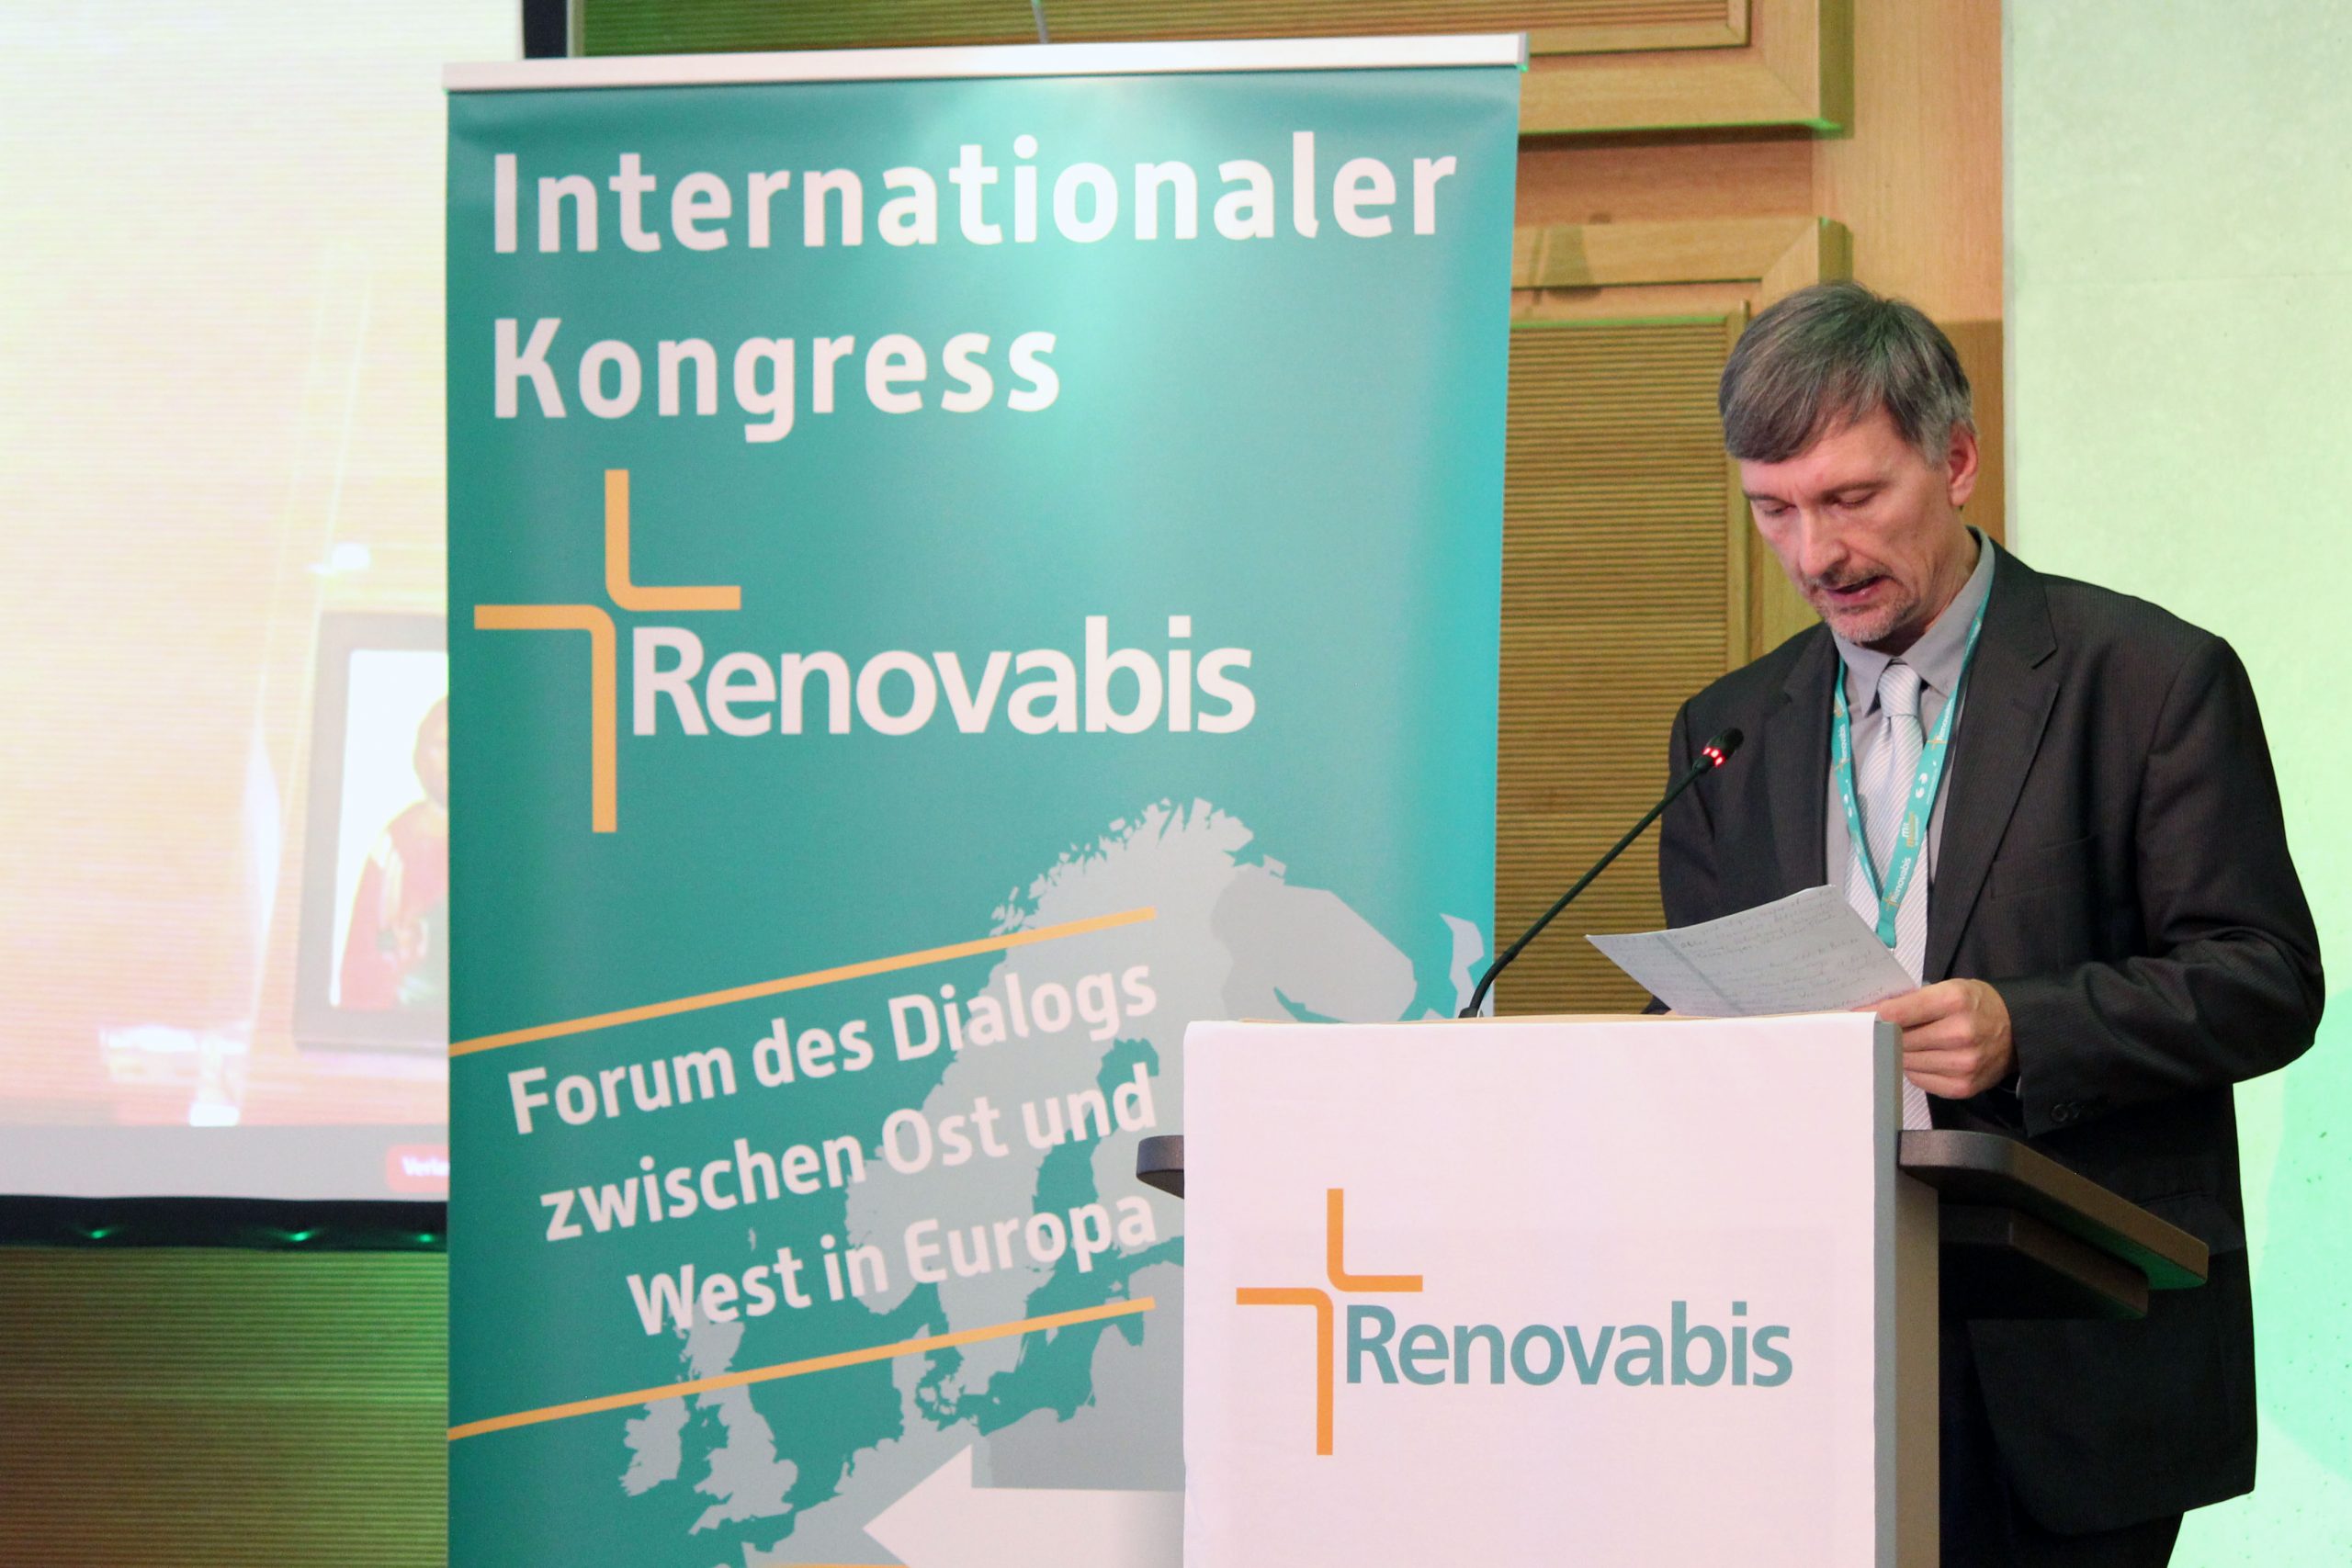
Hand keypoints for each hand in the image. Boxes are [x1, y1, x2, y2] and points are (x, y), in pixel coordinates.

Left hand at [1865, 979, 2014, 1099]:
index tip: (1853, 1018)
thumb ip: (1913, 1001)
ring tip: (1906, 1044)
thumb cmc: (1976, 1005)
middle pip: (1899, 1040)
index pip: (1897, 1013)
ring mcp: (1963, 1063)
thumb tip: (1871, 1013)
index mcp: (1954, 1001)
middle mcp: (1960, 1033)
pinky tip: (1924, 1058)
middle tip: (1877, 1033)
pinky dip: (1915, 1069)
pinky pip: (1920, 1080)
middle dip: (1886, 1036)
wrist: (2018, 1031)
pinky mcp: (1963, 1086)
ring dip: (1899, 1054)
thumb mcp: (1949, 988)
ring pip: (1906, 1062)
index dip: (1871, 1016)